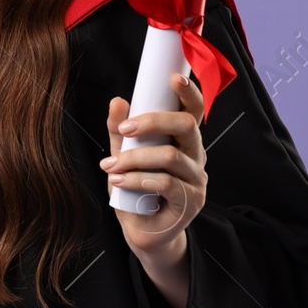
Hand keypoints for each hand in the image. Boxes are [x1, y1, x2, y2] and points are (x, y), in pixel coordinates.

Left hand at [102, 72, 208, 263]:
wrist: (142, 230)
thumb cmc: (135, 190)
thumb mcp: (122, 156)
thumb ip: (120, 131)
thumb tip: (118, 101)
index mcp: (183, 140)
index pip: (193, 111)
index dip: (188, 93)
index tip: (173, 77)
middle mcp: (195, 156)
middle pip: (186, 126)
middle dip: (152, 122)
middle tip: (124, 130)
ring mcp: (197, 180)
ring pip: (171, 157)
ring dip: (135, 159)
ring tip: (110, 166)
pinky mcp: (191, 202)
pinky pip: (166, 184)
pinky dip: (137, 180)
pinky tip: (119, 182)